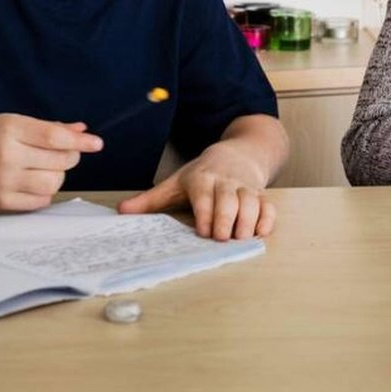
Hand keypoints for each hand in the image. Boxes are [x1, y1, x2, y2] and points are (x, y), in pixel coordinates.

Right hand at [0, 114, 102, 210]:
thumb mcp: (15, 122)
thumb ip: (49, 128)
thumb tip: (82, 132)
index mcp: (11, 131)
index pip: (54, 138)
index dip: (79, 142)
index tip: (97, 144)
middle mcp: (8, 157)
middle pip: (59, 162)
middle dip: (70, 157)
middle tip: (63, 153)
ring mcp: (4, 182)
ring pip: (53, 183)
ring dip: (58, 175)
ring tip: (46, 167)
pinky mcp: (2, 201)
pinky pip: (41, 201)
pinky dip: (45, 191)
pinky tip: (34, 181)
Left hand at [117, 141, 274, 240]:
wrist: (238, 153)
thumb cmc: (204, 173)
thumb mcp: (176, 182)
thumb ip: (151, 199)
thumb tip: (122, 211)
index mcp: (202, 179)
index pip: (204, 195)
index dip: (205, 213)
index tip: (203, 231)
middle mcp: (226, 182)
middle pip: (229, 199)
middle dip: (227, 219)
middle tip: (222, 238)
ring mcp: (246, 187)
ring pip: (251, 202)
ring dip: (248, 220)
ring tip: (241, 238)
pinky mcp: (261, 193)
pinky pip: (268, 205)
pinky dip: (267, 219)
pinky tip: (260, 232)